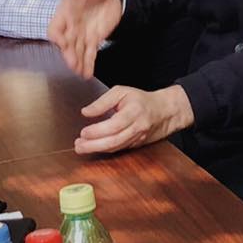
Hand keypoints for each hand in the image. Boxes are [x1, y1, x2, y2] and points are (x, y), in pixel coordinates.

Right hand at [47, 0, 124, 77]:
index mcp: (65, 12)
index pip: (55, 27)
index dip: (57, 35)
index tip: (60, 42)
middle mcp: (71, 26)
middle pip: (66, 43)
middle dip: (68, 54)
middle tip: (72, 63)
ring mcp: (82, 34)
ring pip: (77, 51)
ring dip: (78, 62)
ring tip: (80, 72)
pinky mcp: (93, 40)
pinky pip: (90, 54)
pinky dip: (89, 64)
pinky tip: (87, 74)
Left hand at [74, 85, 193, 154]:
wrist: (164, 111)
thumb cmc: (140, 100)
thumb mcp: (121, 92)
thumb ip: (102, 102)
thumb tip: (86, 112)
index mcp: (134, 111)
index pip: (114, 125)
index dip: (98, 131)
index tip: (83, 132)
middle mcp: (138, 127)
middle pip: (114, 140)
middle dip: (94, 145)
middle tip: (78, 145)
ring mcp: (138, 138)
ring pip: (116, 147)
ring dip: (97, 149)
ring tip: (81, 147)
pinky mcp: (136, 144)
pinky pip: (119, 149)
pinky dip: (105, 150)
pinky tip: (94, 147)